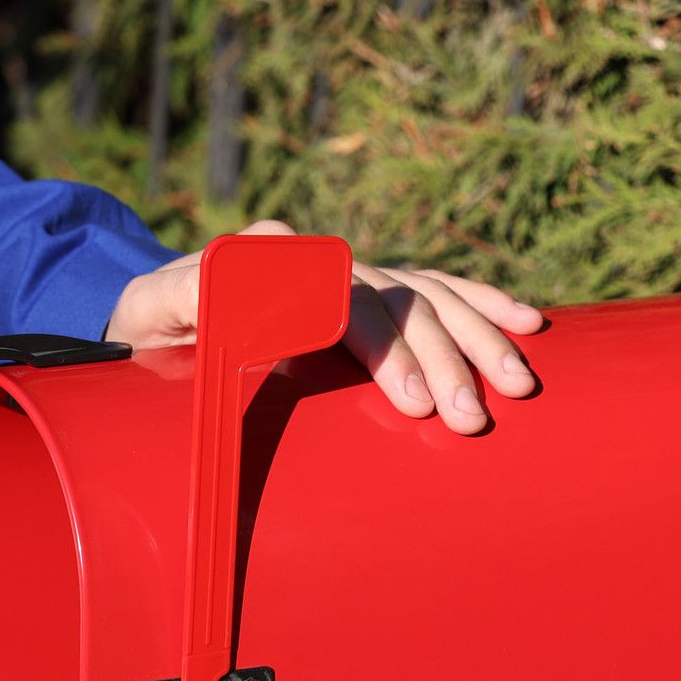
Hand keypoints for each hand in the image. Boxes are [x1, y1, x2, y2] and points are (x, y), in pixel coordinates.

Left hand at [105, 220, 544, 433]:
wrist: (154, 306)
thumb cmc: (153, 319)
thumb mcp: (155, 307)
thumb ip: (194, 292)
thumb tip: (248, 284)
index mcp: (278, 264)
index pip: (349, 306)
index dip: (386, 352)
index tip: (415, 401)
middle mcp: (326, 262)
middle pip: (401, 305)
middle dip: (444, 361)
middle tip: (469, 418)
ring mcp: (351, 274)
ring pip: (429, 298)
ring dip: (479, 340)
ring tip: (517, 385)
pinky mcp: (366, 290)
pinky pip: (435, 289)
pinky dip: (482, 304)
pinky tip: (527, 324)